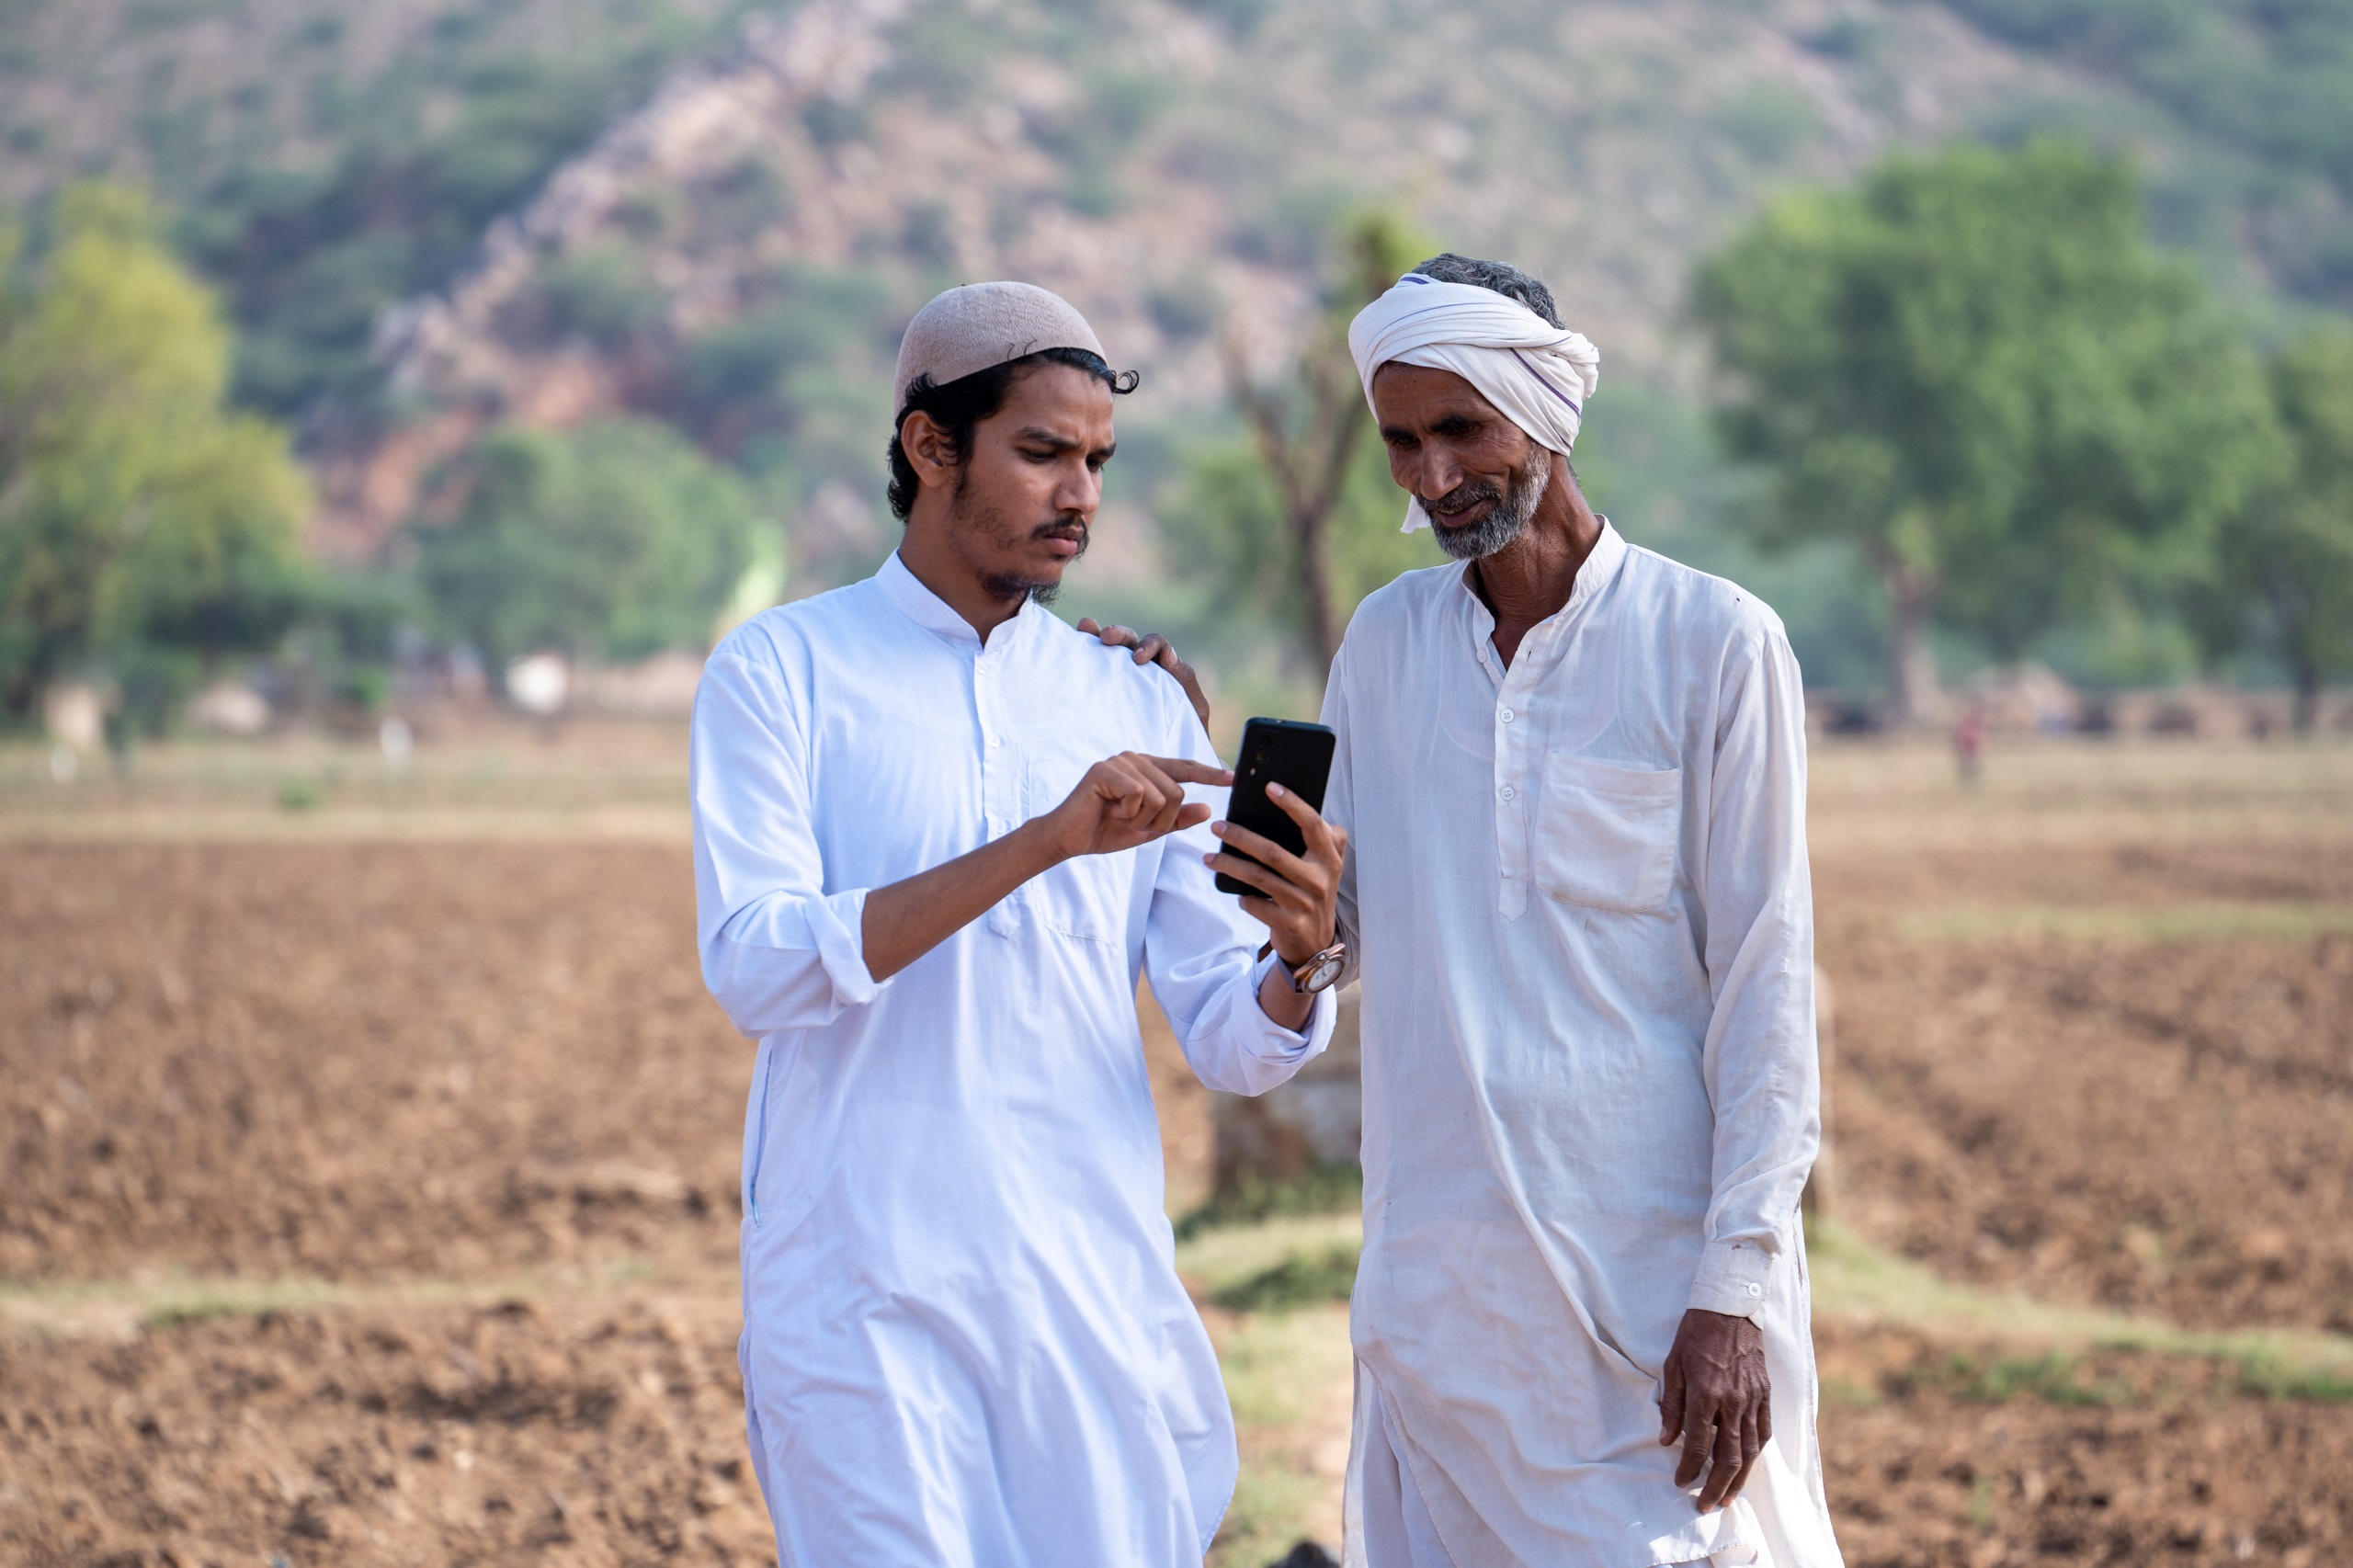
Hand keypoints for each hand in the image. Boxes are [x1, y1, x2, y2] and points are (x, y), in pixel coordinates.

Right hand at [1039, 752, 1231, 860]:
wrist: (1069, 840)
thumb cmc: (1105, 831)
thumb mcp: (1148, 828)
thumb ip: (1176, 819)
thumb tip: (1207, 809)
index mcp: (1147, 769)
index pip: (1184, 768)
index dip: (1209, 774)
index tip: (1231, 778)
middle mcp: (1135, 759)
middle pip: (1177, 792)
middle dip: (1161, 820)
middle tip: (1135, 824)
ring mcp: (1120, 761)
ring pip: (1161, 795)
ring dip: (1143, 819)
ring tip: (1120, 817)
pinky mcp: (1105, 769)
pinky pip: (1139, 795)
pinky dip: (1128, 813)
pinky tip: (1111, 812)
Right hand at [1079, 617, 1211, 730]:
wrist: (1165, 769)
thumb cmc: (1184, 739)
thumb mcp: (1193, 712)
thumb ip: (1185, 682)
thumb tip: (1168, 654)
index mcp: (1166, 671)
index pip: (1159, 647)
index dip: (1149, 646)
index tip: (1138, 659)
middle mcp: (1143, 669)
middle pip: (1131, 641)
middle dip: (1120, 635)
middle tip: (1106, 637)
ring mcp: (1122, 677)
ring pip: (1110, 649)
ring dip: (1097, 633)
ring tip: (1085, 627)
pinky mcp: (1104, 688)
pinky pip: (1094, 665)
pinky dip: (1085, 647)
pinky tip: (1073, 640)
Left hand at [1204, 783, 1346, 966]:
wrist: (1315, 942)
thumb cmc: (1313, 891)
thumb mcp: (1326, 864)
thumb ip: (1321, 837)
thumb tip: (1287, 805)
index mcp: (1329, 858)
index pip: (1312, 824)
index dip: (1292, 804)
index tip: (1269, 787)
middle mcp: (1320, 879)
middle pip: (1273, 852)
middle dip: (1241, 837)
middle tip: (1217, 825)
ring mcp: (1304, 903)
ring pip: (1259, 877)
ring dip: (1229, 865)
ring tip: (1209, 857)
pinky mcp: (1288, 923)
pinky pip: (1255, 904)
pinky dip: (1243, 897)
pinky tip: (1234, 892)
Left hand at [1658, 1308, 1771, 1512]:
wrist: (1730, 1308)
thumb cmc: (1695, 1334)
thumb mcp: (1673, 1365)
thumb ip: (1671, 1405)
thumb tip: (1666, 1440)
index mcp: (1705, 1393)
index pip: (1698, 1444)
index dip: (1689, 1468)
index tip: (1680, 1483)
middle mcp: (1733, 1401)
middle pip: (1729, 1456)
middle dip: (1716, 1486)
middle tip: (1705, 1506)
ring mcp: (1753, 1399)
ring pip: (1750, 1451)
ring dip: (1739, 1479)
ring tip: (1728, 1499)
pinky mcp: (1766, 1393)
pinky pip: (1764, 1432)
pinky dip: (1756, 1454)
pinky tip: (1747, 1466)